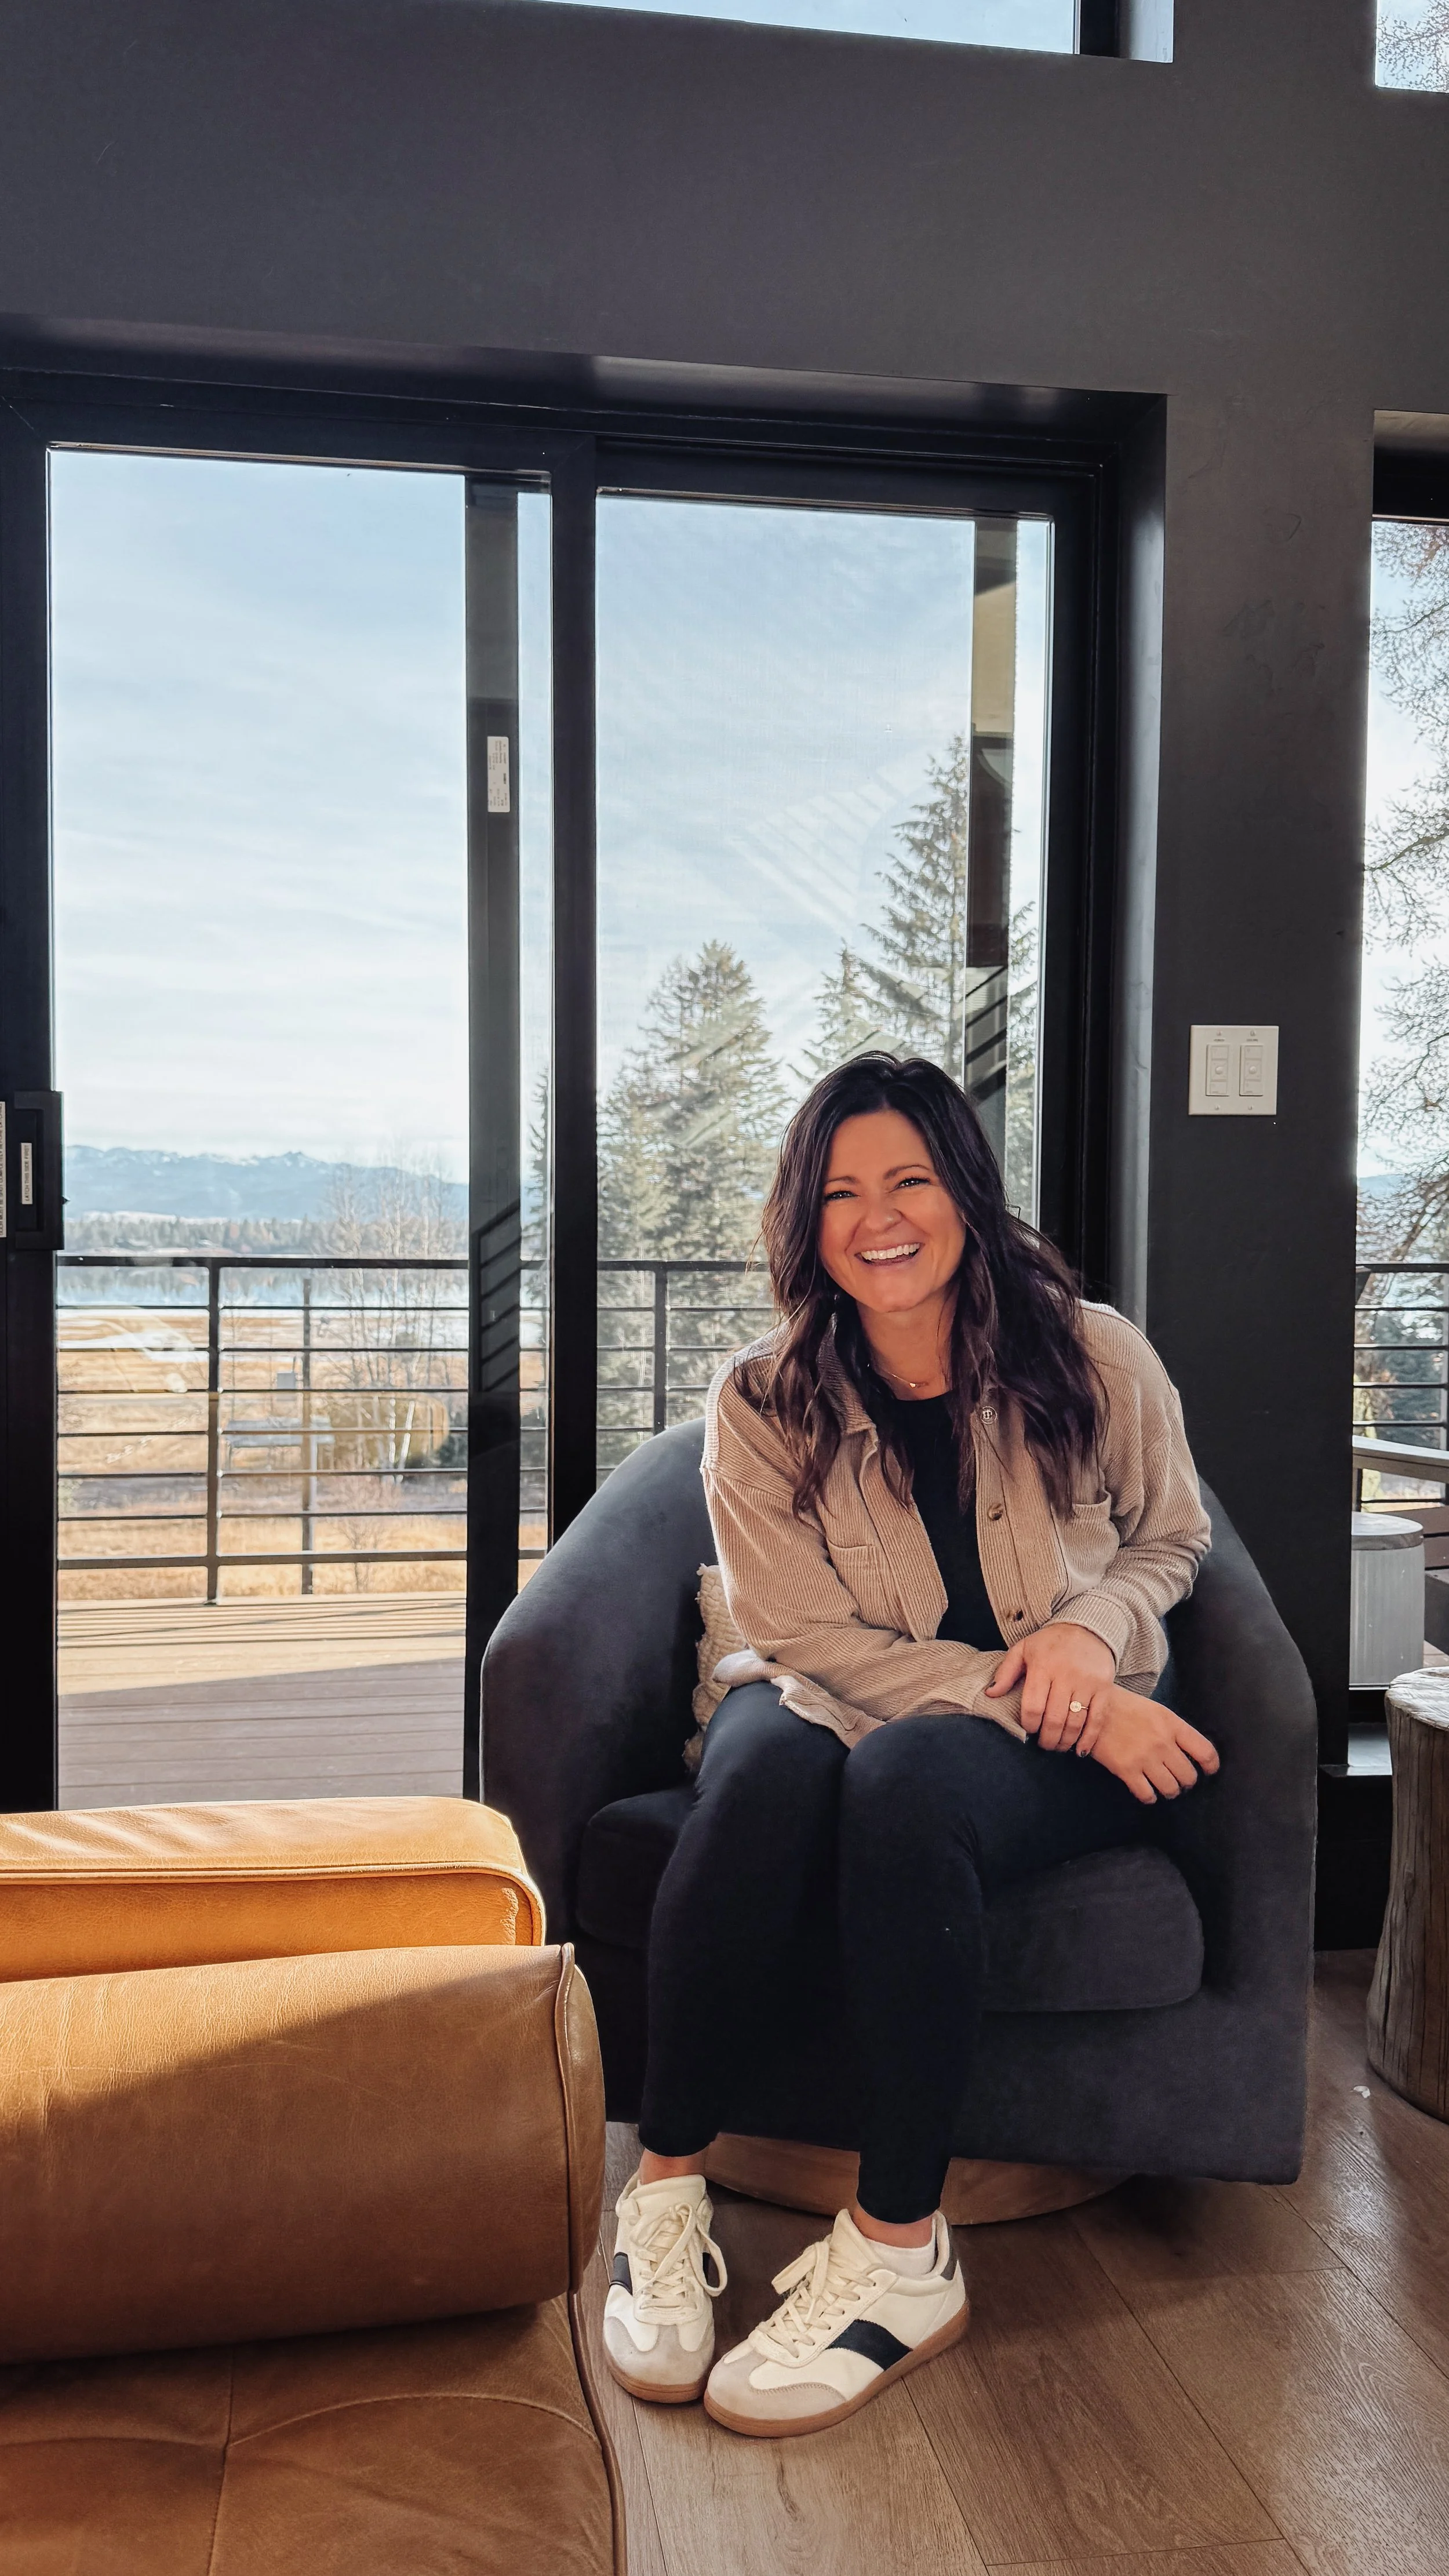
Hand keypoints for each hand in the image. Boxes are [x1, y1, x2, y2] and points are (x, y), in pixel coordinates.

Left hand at [985, 1620, 1115, 1749]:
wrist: (1087, 1628)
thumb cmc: (1050, 1643)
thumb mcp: (1023, 1649)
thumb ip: (1006, 1672)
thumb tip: (990, 1694)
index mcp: (1043, 1666)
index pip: (1033, 1706)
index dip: (1029, 1725)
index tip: (1029, 1730)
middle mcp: (1066, 1675)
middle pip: (1054, 1719)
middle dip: (1047, 1739)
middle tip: (1043, 1745)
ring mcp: (1088, 1682)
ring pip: (1075, 1722)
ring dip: (1065, 1741)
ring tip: (1058, 1746)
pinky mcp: (1105, 1688)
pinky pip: (1097, 1719)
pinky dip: (1088, 1739)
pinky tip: (1080, 1750)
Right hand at [1076, 1685, 1219, 1803]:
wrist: (1092, 1708)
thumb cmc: (1126, 1708)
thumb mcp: (1157, 1711)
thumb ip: (1175, 1730)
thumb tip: (1192, 1753)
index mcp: (1172, 1724)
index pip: (1205, 1752)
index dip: (1211, 1766)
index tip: (1208, 1770)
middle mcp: (1162, 1742)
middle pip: (1189, 1776)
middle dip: (1186, 1781)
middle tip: (1179, 1778)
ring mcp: (1144, 1758)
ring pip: (1171, 1789)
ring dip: (1169, 1791)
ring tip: (1164, 1786)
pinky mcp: (1126, 1770)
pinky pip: (1147, 1795)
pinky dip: (1149, 1797)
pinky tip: (1146, 1790)